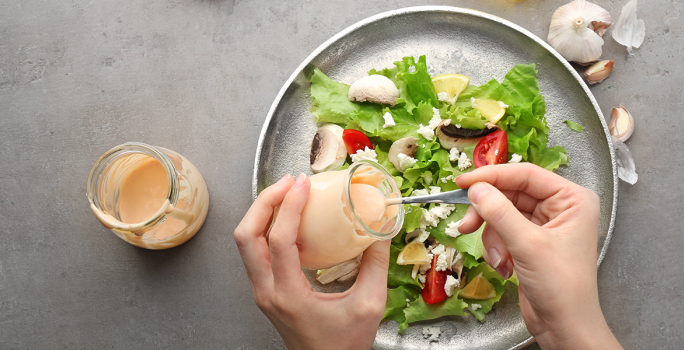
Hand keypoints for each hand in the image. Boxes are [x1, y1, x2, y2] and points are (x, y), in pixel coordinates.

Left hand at [234, 174, 389, 349]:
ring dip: (262, 213)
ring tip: (286, 194)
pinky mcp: (265, 291)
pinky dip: (266, 228)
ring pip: (245, 243)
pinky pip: (255, 252)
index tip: (302, 184)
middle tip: (289, 183)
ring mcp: (262, 292)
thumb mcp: (370, 305)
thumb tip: (382, 228)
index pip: (278, 241)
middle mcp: (267, 292)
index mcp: (289, 296)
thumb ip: (377, 265)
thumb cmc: (345, 346)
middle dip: (264, 202)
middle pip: (246, 236)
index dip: (288, 207)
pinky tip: (289, 218)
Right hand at [456, 163, 621, 349]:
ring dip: (492, 237)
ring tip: (498, 259)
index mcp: (572, 199)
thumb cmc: (561, 287)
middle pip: (510, 194)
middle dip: (488, 213)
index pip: (525, 175)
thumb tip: (476, 188)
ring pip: (501, 214)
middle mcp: (560, 207)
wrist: (565, 327)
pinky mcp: (530, 241)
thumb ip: (499, 212)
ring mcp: (544, 225)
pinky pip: (502, 231)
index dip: (491, 176)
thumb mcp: (527, 245)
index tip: (462, 182)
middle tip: (466, 224)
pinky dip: (496, 248)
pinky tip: (505, 266)